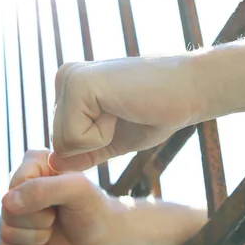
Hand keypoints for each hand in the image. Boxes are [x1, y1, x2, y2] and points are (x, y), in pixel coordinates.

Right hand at [0, 150, 113, 244]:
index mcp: (33, 162)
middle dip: (38, 222)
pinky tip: (43, 243)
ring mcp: (14, 208)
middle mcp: (19, 183)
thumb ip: (43, 190)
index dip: (38, 202)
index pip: (16, 185)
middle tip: (57, 217)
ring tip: (52, 228)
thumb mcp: (77, 191)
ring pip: (5, 231)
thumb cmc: (93, 209)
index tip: (62, 200)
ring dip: (35, 238)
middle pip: (8, 211)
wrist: (102, 238)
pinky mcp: (13, 232)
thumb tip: (6, 203)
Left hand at [49, 56, 198, 171]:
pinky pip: (74, 138)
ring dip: (99, 139)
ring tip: (121, 112)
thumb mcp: (112, 140)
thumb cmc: (156, 113)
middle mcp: (64, 78)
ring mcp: (69, 78)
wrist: (191, 90)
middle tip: (122, 115)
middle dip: (94, 144)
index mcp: (69, 89)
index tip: (120, 119)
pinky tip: (120, 110)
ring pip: (63, 144)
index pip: (61, 143)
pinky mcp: (78, 84)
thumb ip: (83, 153)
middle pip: (58, 144)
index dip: (94, 146)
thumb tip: (54, 165)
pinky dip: (102, 136)